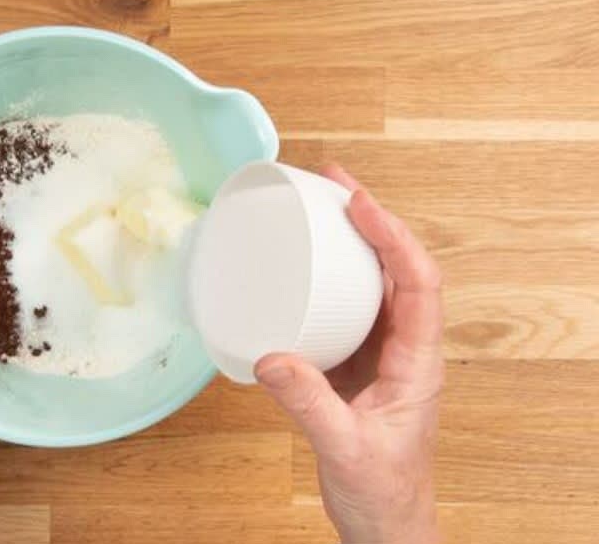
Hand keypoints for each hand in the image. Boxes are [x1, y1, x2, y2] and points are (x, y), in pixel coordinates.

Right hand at [255, 165, 443, 543]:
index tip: (360, 205)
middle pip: (400, 267)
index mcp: (417, 362)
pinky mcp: (355, 363)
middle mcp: (404, 348)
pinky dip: (330, 275)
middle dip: (373, 218)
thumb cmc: (383, 492)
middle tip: (336, 183)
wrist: (384, 521)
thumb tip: (272, 358)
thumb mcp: (346, 448)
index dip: (393, 237)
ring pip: (376, 281)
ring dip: (354, 240)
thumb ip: (309, 405)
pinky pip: (348, 305)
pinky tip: (304, 265)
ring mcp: (380, 353)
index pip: (419, 282)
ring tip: (323, 205)